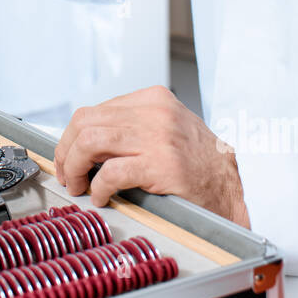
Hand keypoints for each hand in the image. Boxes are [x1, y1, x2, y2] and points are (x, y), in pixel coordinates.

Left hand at [53, 85, 250, 227]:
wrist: (231, 186)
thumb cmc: (196, 162)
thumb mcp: (164, 128)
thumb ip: (130, 127)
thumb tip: (83, 142)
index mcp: (152, 99)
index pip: (93, 111)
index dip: (71, 137)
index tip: (67, 156)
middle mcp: (154, 112)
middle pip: (86, 123)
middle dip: (66, 151)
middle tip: (67, 174)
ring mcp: (158, 137)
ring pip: (91, 142)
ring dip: (74, 167)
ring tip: (77, 185)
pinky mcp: (162, 165)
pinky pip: (111, 172)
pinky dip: (98, 188)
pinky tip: (101, 197)